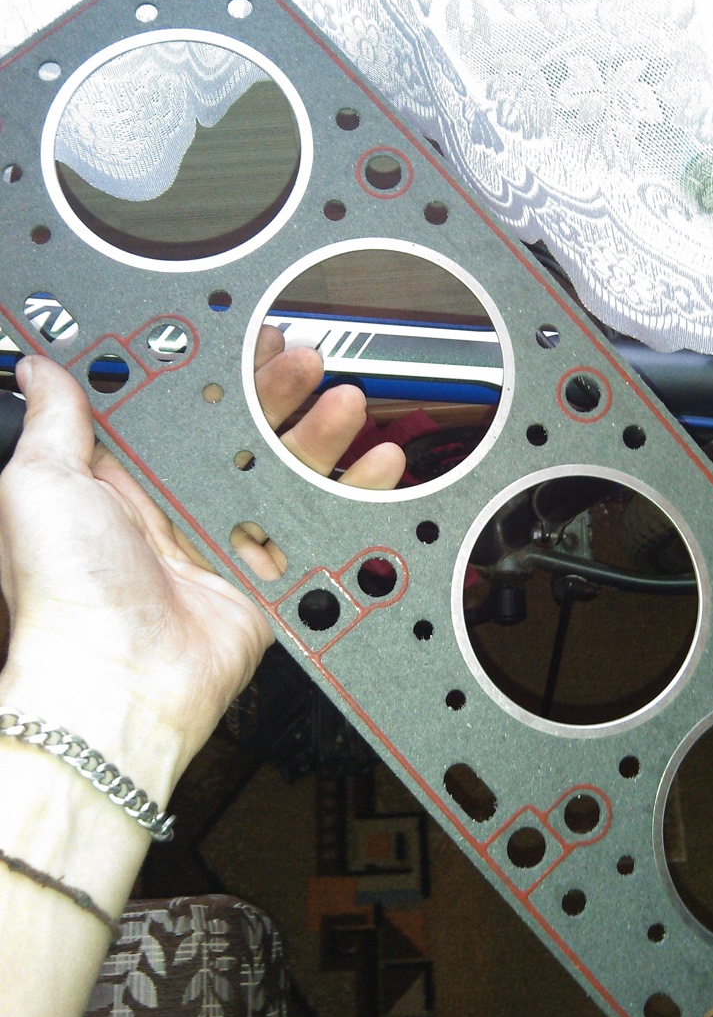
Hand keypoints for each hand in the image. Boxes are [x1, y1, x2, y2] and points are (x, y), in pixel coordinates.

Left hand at [0, 332, 403, 790]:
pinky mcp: (263, 574)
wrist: (121, 680)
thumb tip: (40, 367)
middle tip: (301, 359)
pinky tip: (368, 466)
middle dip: (273, 390)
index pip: (175, 405)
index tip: (239, 336)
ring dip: (315, 432)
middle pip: (238, 431)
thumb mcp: (39, 485)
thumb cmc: (69, 595)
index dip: (209, 367)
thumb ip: (54, 420)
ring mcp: (222, 538)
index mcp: (122, 479)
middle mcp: (176, 505)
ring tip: (340, 401)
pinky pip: (313, 526)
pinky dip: (349, 495)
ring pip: (281, 471)